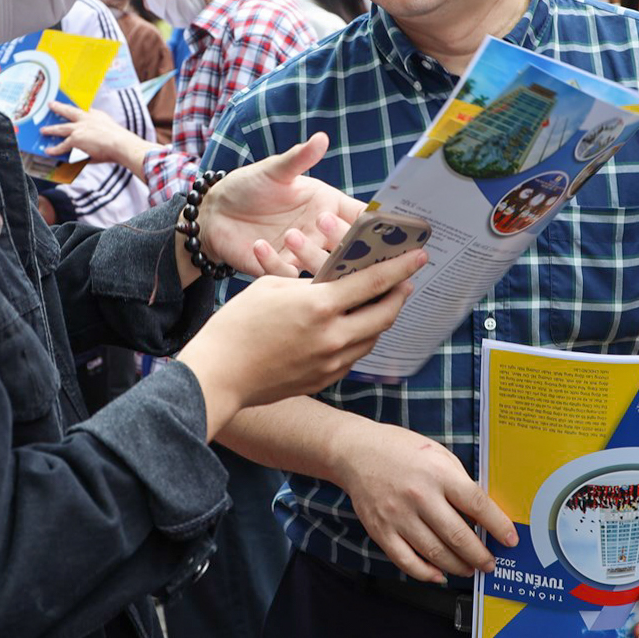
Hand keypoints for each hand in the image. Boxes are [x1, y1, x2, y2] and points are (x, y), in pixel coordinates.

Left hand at [41, 102, 147, 169]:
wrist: (120, 143)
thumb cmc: (118, 141)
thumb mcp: (108, 130)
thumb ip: (98, 132)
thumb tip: (89, 141)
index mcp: (96, 115)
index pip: (82, 109)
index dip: (75, 107)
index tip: (69, 104)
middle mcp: (86, 119)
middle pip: (68, 111)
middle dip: (59, 108)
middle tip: (51, 104)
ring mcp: (79, 128)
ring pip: (61, 128)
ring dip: (51, 129)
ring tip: (43, 130)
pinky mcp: (75, 139)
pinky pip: (62, 145)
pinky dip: (55, 149)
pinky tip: (48, 151)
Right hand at [179, 249, 422, 423]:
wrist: (219, 374)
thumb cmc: (238, 324)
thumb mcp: (273, 287)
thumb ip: (311, 283)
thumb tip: (335, 283)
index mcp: (320, 307)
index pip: (374, 282)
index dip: (400, 267)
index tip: (419, 256)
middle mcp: (333, 337)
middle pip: (384, 314)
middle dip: (398, 295)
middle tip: (403, 282)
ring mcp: (330, 363)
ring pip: (372, 338)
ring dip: (379, 319)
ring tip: (378, 303)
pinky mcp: (324, 380)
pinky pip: (352, 356)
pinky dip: (358, 339)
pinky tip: (350, 328)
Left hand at [197, 134, 367, 277]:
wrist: (216, 211)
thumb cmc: (250, 185)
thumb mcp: (274, 170)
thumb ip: (298, 158)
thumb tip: (320, 138)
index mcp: (328, 205)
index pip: (362, 216)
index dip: (376, 221)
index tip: (385, 223)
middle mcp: (320, 232)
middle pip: (349, 245)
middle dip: (345, 238)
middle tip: (325, 222)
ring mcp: (302, 253)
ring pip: (323, 266)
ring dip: (311, 253)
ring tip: (291, 234)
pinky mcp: (280, 268)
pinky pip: (286, 275)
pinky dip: (274, 265)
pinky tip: (258, 246)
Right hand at [331, 419, 517, 583]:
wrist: (355, 452)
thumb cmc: (399, 450)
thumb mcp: (436, 454)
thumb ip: (458, 481)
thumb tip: (481, 513)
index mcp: (437, 473)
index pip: (476, 505)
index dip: (498, 526)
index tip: (511, 539)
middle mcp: (419, 496)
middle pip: (458, 536)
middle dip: (480, 555)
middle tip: (490, 563)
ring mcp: (398, 516)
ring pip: (435, 553)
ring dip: (458, 566)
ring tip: (469, 569)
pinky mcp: (381, 531)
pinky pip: (407, 561)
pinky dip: (426, 573)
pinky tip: (439, 574)